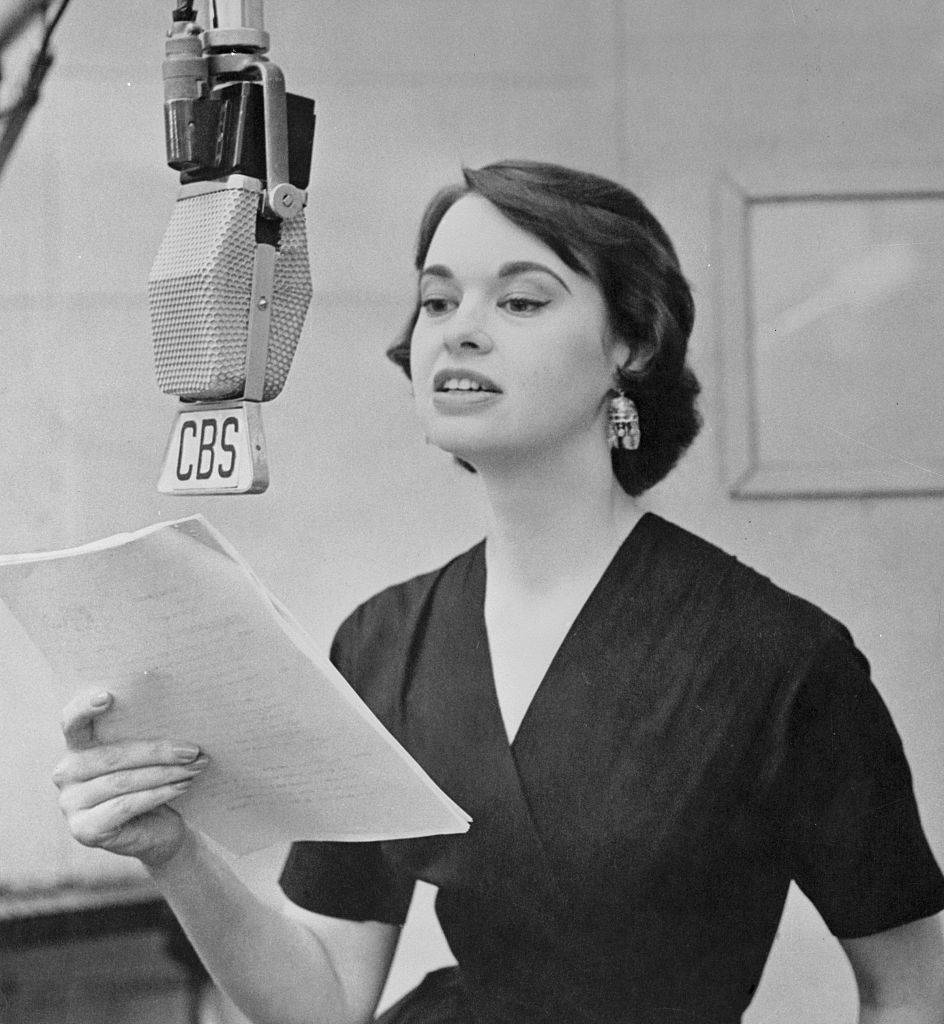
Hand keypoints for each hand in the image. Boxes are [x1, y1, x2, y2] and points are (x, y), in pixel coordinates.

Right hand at [53, 690, 208, 867]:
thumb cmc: (152, 784)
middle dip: (158, 751)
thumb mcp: (146, 757)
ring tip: (195, 767)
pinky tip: (182, 786)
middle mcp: (66, 774)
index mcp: (77, 748)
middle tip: (192, 750)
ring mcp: (71, 804)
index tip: (108, 696)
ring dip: (165, 773)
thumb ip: (145, 736)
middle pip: (112, 755)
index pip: (72, 723)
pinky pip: (126, 805)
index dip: (85, 708)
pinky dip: (159, 794)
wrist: (159, 833)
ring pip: (123, 781)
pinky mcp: (84, 830)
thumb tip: (184, 715)